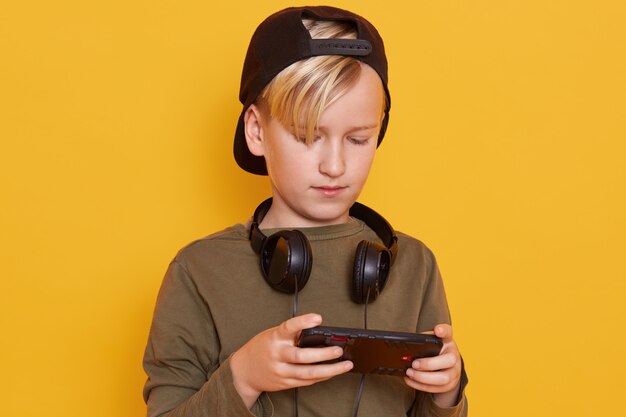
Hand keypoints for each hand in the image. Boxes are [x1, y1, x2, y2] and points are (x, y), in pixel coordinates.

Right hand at [230, 314, 352, 407]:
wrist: (243, 371)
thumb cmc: (262, 348)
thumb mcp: (272, 334)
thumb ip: (291, 334)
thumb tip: (317, 333)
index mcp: (274, 338)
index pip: (289, 327)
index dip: (303, 322)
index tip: (318, 318)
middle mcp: (277, 355)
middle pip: (302, 356)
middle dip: (323, 354)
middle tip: (339, 349)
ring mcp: (281, 371)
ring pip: (308, 373)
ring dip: (330, 370)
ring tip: (345, 364)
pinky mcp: (285, 383)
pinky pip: (307, 382)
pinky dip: (322, 377)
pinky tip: (333, 372)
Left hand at [404, 324, 461, 407]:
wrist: (448, 368)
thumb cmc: (435, 352)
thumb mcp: (431, 343)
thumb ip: (422, 342)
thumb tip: (404, 347)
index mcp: (448, 342)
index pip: (448, 332)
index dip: (443, 331)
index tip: (437, 330)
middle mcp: (454, 356)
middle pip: (449, 360)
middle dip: (429, 363)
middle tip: (413, 363)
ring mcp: (455, 372)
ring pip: (443, 378)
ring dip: (423, 377)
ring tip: (409, 373)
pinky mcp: (450, 385)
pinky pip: (437, 388)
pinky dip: (421, 385)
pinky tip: (410, 380)